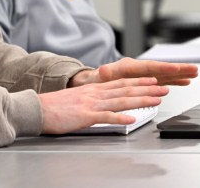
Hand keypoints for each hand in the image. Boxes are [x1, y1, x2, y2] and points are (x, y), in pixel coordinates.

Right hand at [39, 77, 166, 133]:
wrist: (36, 108)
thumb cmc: (53, 106)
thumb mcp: (75, 98)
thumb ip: (91, 100)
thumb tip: (105, 104)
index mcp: (92, 90)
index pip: (120, 83)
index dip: (139, 82)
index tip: (153, 81)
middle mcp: (94, 94)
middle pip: (125, 90)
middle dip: (146, 89)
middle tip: (163, 88)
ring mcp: (90, 104)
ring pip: (120, 100)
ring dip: (140, 100)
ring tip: (155, 99)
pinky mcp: (84, 116)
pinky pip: (105, 117)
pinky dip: (119, 117)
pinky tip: (131, 119)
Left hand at [70, 57, 198, 87]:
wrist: (94, 82)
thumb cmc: (96, 80)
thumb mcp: (98, 77)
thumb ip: (104, 73)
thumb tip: (106, 70)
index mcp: (127, 67)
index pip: (148, 67)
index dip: (162, 68)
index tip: (175, 69)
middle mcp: (137, 69)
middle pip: (160, 69)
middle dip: (177, 69)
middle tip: (194, 68)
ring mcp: (142, 75)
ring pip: (164, 74)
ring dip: (179, 74)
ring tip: (194, 73)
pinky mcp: (145, 81)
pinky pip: (162, 80)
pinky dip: (173, 80)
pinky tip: (184, 81)